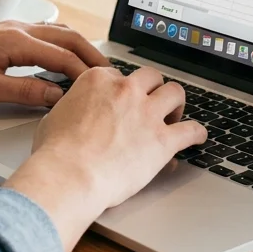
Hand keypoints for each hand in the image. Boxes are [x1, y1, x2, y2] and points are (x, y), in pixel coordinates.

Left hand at [0, 20, 106, 106]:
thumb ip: (24, 92)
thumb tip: (58, 96)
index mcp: (14, 40)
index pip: (62, 56)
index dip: (86, 74)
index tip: (105, 89)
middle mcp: (17, 28)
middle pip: (68, 37)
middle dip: (93, 55)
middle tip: (113, 75)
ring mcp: (11, 27)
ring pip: (57, 32)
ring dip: (79, 47)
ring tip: (96, 67)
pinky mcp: (4, 33)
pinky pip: (44, 33)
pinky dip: (62, 44)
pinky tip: (65, 56)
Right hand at [5, 65, 206, 251]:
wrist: (70, 175)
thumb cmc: (56, 152)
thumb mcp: (54, 117)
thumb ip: (71, 109)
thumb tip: (71, 116)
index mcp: (98, 81)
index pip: (118, 76)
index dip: (121, 90)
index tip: (123, 101)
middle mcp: (125, 90)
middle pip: (151, 77)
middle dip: (153, 88)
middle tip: (152, 102)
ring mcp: (146, 113)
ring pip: (175, 93)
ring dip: (176, 103)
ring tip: (175, 115)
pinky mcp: (162, 140)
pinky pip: (191, 130)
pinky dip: (197, 133)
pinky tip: (198, 137)